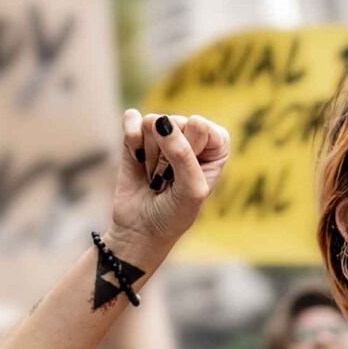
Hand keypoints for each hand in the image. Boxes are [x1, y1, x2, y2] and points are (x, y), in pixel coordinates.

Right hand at [108, 110, 229, 249]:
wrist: (141, 229)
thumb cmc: (175, 212)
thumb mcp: (191, 190)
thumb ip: (182, 154)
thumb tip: (160, 120)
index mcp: (216, 144)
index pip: (202, 126)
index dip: (191, 152)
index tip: (188, 175)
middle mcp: (191, 133)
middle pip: (176, 122)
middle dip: (168, 157)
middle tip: (168, 180)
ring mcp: (163, 132)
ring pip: (153, 122)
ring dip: (151, 156)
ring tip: (155, 176)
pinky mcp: (137, 134)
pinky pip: (132, 119)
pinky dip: (132, 138)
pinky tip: (137, 157)